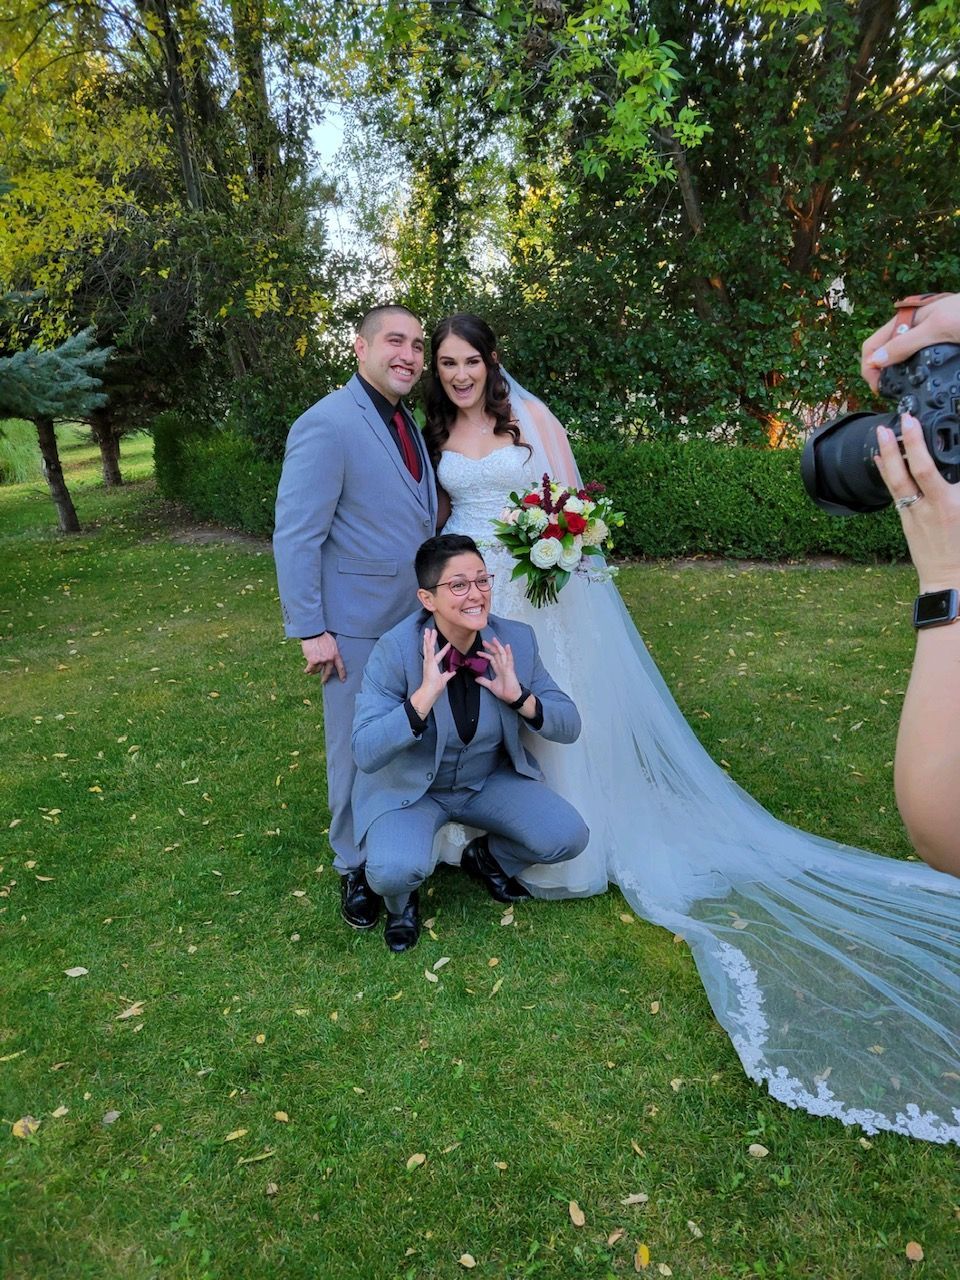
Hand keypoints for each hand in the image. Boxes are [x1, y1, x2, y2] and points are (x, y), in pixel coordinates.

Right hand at [301, 632, 345, 683]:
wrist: (313, 633)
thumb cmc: (322, 636)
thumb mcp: (332, 643)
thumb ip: (332, 651)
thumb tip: (331, 657)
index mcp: (335, 654)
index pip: (340, 666)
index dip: (342, 674)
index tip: (343, 680)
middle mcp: (329, 659)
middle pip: (328, 672)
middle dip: (325, 678)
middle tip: (323, 682)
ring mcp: (321, 661)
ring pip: (317, 670)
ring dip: (313, 671)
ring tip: (310, 672)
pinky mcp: (313, 661)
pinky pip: (310, 668)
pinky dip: (307, 670)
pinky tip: (306, 671)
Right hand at [411, 628, 453, 716]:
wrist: (430, 690)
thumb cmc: (435, 686)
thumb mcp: (444, 678)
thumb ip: (448, 674)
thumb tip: (454, 672)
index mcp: (433, 665)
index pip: (440, 655)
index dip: (444, 649)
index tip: (449, 644)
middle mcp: (429, 662)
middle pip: (430, 648)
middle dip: (431, 639)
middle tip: (431, 630)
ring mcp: (428, 661)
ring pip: (428, 647)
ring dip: (428, 638)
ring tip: (428, 630)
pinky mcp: (428, 661)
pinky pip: (428, 650)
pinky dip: (427, 643)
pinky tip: (426, 636)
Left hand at [475, 636, 522, 704]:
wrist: (511, 697)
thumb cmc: (504, 692)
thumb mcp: (491, 685)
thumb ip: (484, 681)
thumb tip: (475, 678)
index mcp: (499, 670)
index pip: (491, 659)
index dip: (485, 655)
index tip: (478, 652)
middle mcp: (503, 666)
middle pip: (496, 654)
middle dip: (490, 647)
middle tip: (484, 641)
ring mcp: (507, 667)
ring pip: (502, 654)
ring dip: (498, 647)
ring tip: (494, 639)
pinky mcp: (510, 669)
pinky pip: (509, 659)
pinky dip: (508, 652)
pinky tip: (507, 646)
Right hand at [861, 293, 959, 392]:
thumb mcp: (936, 329)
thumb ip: (905, 344)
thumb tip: (874, 362)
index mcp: (905, 321)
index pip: (871, 346)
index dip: (869, 369)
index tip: (879, 390)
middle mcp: (911, 329)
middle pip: (883, 354)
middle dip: (882, 375)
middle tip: (892, 395)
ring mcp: (925, 337)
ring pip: (900, 360)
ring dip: (897, 376)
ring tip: (905, 392)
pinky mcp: (939, 345)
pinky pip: (918, 361)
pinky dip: (914, 373)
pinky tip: (922, 382)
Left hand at [874, 415, 959, 590]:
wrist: (949, 580)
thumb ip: (958, 488)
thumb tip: (953, 472)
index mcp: (951, 504)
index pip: (936, 469)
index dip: (922, 445)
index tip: (917, 421)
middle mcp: (931, 507)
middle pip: (915, 469)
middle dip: (907, 442)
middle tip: (901, 419)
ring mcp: (914, 514)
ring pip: (897, 480)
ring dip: (888, 454)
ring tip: (881, 432)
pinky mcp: (905, 520)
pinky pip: (893, 492)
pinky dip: (885, 473)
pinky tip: (879, 458)